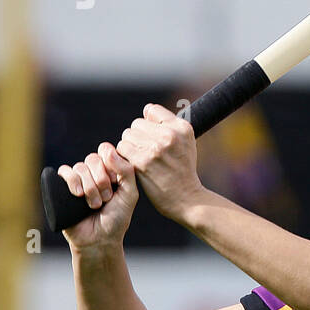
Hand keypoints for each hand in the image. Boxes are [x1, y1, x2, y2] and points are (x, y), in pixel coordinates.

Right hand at [58, 141, 138, 251]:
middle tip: (106, 199)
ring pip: (80, 167)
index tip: (116, 184)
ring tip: (95, 205)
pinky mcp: (63, 187)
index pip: (107, 151)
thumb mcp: (129, 194)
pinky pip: (64, 171)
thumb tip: (108, 149)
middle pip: (93, 158)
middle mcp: (94, 172)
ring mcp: (78, 179)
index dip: (111, 166)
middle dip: (101, 180)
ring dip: (90, 187)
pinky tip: (78, 194)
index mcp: (110, 170)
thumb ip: (126, 171)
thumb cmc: (117, 219)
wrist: (99, 240)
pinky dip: (72, 181)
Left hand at [116, 103, 204, 224]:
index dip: (149, 124)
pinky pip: (122, 149)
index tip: (153, 138)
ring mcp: (156, 148)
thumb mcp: (187, 143)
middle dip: (138, 137)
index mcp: (182, 127)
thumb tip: (146, 110)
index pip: (152, 110)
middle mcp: (170, 134)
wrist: (187, 199)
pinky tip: (134, 166)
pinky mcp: (142, 161)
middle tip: (146, 153)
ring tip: (142, 160)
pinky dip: (124, 157)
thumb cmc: (183, 171)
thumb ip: (170, 125)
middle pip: (136, 124)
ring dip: (129, 147)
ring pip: (127, 135)